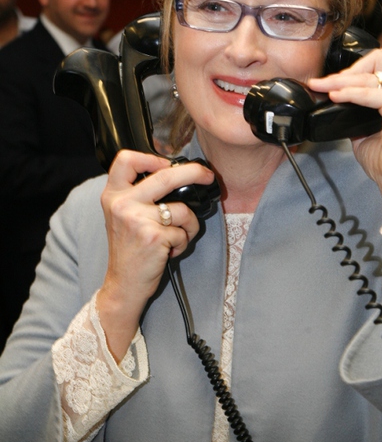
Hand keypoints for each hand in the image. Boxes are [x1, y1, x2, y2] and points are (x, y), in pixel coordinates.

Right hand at [97, 150, 215, 359]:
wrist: (124, 284)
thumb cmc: (129, 250)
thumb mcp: (123, 216)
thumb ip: (140, 195)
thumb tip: (175, 175)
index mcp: (113, 195)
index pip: (125, 160)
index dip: (151, 157)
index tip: (168, 165)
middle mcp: (122, 203)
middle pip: (166, 175)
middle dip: (195, 173)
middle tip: (208, 175)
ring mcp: (137, 219)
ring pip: (182, 209)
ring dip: (189, 225)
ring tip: (176, 237)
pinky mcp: (154, 236)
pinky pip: (183, 231)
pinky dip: (182, 242)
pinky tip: (168, 251)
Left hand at [309, 48, 381, 226]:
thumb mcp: (365, 129)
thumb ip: (356, 111)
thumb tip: (336, 101)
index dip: (361, 64)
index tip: (337, 79)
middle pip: (381, 57)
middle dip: (350, 68)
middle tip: (326, 83)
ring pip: (372, 71)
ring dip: (342, 78)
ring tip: (322, 87)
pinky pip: (369, 91)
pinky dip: (349, 93)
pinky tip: (334, 97)